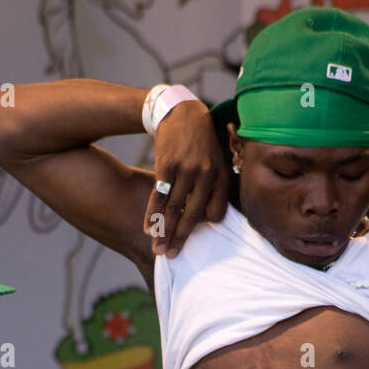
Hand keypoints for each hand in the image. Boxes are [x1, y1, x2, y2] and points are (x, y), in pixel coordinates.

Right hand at [144, 100, 227, 258]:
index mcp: (221, 176)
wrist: (181, 113)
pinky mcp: (167, 166)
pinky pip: (159, 196)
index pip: (216, 213)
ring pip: (174, 209)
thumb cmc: (201, 141)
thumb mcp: (218, 159)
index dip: (205, 226)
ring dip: (164, 232)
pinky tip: (148, 228)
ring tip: (158, 249)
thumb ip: (215, 186)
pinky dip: (152, 214)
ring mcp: (185, 170)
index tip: (194, 236)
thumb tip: (209, 216)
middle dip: (181, 238)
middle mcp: (205, 175)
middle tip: (172, 256)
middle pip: (193, 215)